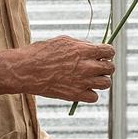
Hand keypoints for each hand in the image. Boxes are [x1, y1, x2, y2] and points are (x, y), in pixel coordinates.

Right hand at [0, 37, 114, 102]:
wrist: (27, 70)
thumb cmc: (41, 52)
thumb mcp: (63, 41)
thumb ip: (81, 45)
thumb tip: (93, 49)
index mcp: (84, 50)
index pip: (109, 51)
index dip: (107, 53)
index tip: (103, 54)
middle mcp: (87, 66)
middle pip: (110, 68)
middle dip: (106, 67)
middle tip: (97, 67)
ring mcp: (82, 82)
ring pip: (106, 84)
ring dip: (101, 81)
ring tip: (91, 79)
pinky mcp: (75, 95)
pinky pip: (94, 97)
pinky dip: (91, 94)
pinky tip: (83, 89)